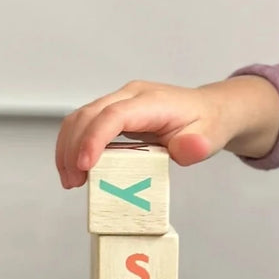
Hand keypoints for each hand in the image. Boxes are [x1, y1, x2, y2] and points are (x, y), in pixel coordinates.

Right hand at [55, 76, 278, 188]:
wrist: (210, 111)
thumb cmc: (207, 124)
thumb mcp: (210, 137)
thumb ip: (197, 145)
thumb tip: (186, 150)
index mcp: (151, 102)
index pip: (114, 115)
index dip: (95, 139)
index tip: (85, 166)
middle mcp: (130, 96)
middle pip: (88, 114)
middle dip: (73, 148)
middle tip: (73, 181)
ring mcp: (120, 103)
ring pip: (81, 117)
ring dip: (68, 148)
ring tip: (70, 180)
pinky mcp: (115, 114)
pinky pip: (86, 124)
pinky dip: (75, 145)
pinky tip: (75, 168)